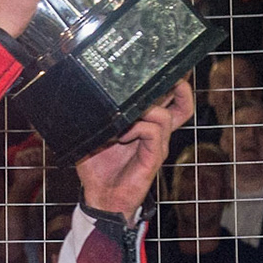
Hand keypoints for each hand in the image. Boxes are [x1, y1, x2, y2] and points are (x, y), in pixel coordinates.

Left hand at [76, 81, 195, 218]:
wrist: (101, 198)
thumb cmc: (98, 168)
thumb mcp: (92, 136)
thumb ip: (94, 117)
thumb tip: (80, 95)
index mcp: (146, 125)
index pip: (168, 99)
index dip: (171, 81)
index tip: (160, 64)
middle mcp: (156, 132)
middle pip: (182, 104)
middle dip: (178, 85)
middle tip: (166, 76)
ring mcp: (157, 144)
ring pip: (166, 115)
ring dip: (144, 110)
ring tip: (124, 118)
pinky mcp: (153, 157)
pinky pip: (153, 132)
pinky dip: (138, 128)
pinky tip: (121, 135)